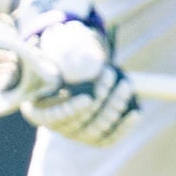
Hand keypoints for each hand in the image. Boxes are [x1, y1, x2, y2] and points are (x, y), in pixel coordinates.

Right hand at [13, 0, 137, 146]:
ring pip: (98, 127)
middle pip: (81, 122)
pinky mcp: (96, 138)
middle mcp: (58, 128)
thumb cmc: (55, 66)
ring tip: (126, 84)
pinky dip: (124, 127)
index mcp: (39, 112)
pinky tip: (136, 113)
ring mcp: (78, 135)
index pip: (53, 119)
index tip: (87, 98)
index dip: (70, 111)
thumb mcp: (46, 58)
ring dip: (115, 106)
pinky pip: (111, 137)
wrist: (69, 84)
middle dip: (100, 99)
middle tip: (111, 75)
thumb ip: (45, 51)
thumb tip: (43, 36)